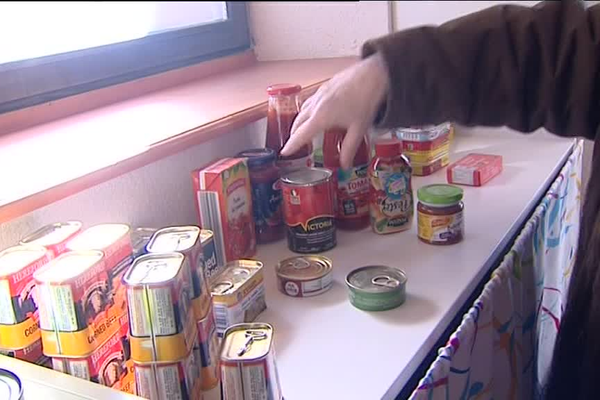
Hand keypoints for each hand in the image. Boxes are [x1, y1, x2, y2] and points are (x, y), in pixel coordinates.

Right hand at [281, 53, 388, 168]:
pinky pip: (310, 101)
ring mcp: (319, 93)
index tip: (284, 152)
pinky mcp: (324, 86)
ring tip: (304, 130)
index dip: (291, 146)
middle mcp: (316, 105)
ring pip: (302, 110)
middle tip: (295, 144)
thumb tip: (345, 165)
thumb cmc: (366, 100)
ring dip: (299, 121)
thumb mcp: (358, 129)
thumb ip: (349, 149)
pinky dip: (308, 110)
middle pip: (297, 122)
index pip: (300, 135)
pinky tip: (317, 112)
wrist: (373, 75)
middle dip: (294, 134)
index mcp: (321, 117)